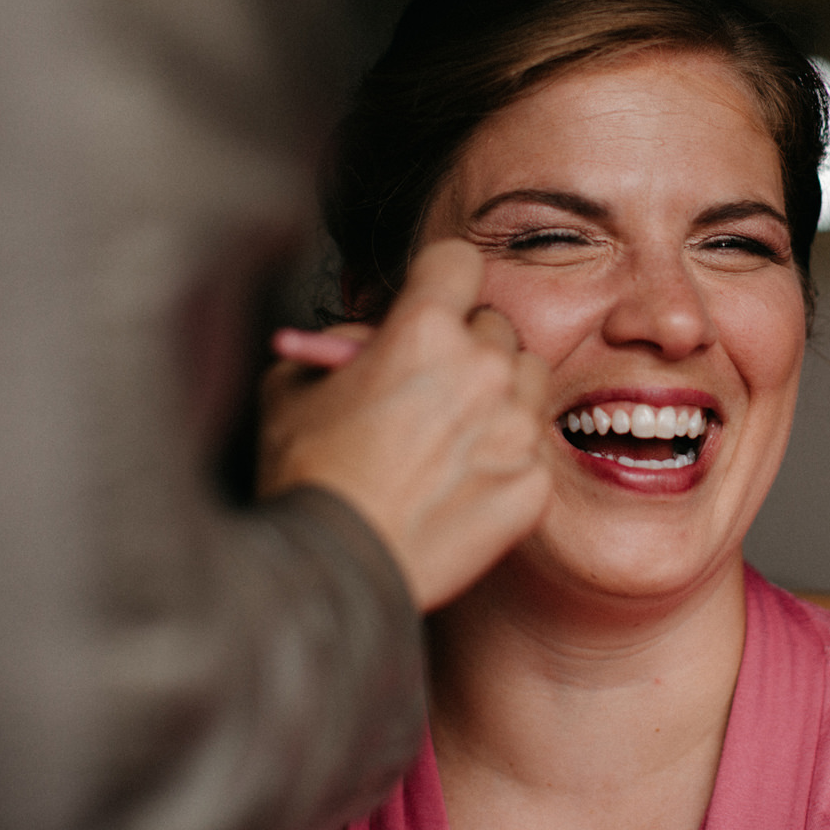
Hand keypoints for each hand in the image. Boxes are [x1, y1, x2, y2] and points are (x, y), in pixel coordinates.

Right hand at [260, 240, 553, 610]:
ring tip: (453, 433)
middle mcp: (482, 368)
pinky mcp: (534, 482)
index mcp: (423, 330)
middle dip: (466, 347)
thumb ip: (340, 345)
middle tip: (434, 386)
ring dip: (500, 394)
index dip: (441, 279)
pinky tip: (463, 482)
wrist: (335, 568)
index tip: (432, 303)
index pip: (461, 261)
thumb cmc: (308, 478)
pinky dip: (505, 458)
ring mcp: (515, 427)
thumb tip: (369, 337)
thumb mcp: (295, 385)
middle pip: (497, 326)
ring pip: (529, 379)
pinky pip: (533, 446)